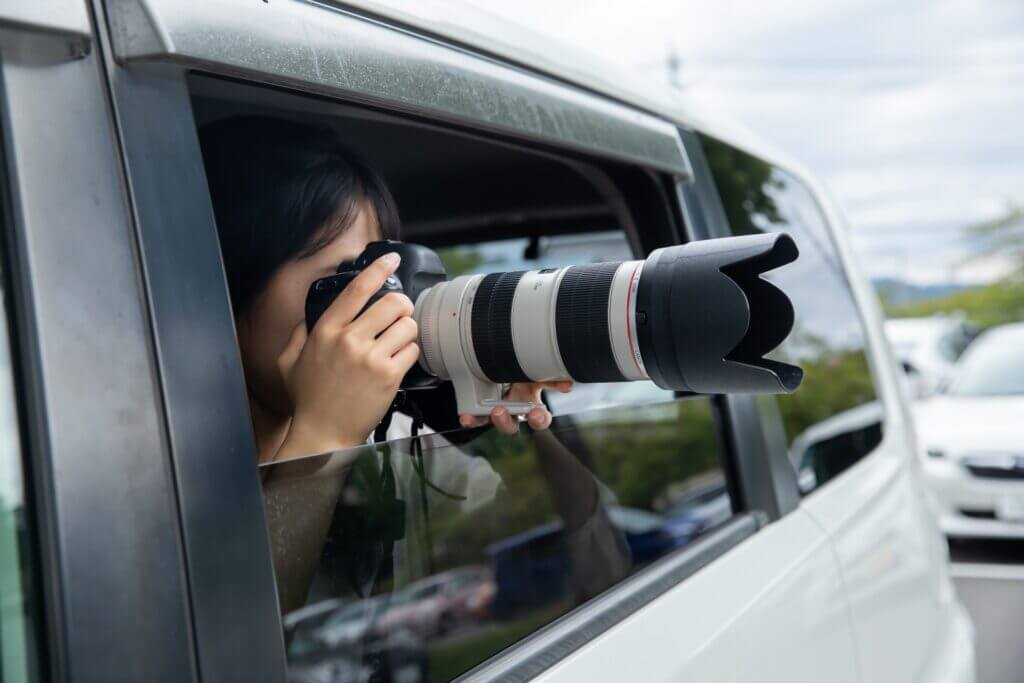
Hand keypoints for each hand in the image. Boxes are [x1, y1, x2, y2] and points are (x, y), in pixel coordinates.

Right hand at [275, 253, 419, 457]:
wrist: (323, 434)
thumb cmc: (308, 399)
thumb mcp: (289, 361)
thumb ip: (300, 333)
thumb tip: (310, 315)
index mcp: (326, 330)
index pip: (357, 289)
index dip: (378, 269)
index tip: (391, 259)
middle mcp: (348, 340)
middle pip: (393, 303)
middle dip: (401, 307)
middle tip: (399, 316)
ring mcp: (370, 358)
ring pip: (407, 325)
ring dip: (406, 332)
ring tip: (396, 343)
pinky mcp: (388, 376)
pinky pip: (412, 350)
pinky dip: (409, 353)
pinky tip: (397, 362)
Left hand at [458, 381, 572, 433]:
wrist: (504, 361)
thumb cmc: (524, 370)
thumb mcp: (538, 372)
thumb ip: (552, 379)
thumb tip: (569, 385)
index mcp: (532, 405)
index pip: (539, 419)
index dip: (539, 419)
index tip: (536, 414)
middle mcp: (515, 412)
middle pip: (511, 426)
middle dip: (505, 422)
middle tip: (500, 411)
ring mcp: (498, 411)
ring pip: (493, 423)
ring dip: (491, 420)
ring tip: (489, 411)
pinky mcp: (482, 409)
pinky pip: (477, 418)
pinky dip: (471, 419)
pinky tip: (466, 418)